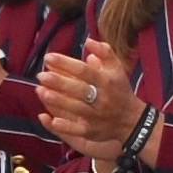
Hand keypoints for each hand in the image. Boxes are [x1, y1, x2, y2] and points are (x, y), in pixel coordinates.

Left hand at [37, 41, 153, 166]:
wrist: (132, 121)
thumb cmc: (119, 90)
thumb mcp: (117, 69)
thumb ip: (105, 53)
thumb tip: (88, 40)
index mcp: (107, 82)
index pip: (84, 70)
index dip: (66, 63)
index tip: (48, 58)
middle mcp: (103, 99)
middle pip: (79, 89)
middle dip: (59, 82)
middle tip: (41, 75)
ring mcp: (97, 116)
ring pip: (77, 108)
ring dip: (58, 100)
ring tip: (40, 91)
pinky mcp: (93, 131)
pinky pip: (78, 129)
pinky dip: (65, 126)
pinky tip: (51, 119)